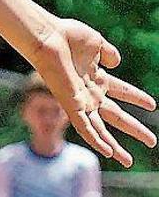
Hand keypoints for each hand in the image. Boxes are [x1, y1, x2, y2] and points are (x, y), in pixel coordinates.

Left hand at [29, 17, 156, 166]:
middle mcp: (89, 92)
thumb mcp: (96, 43)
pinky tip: (108, 153)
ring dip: (115, 145)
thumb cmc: (67, 36)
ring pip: (100, 129)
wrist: (49, 38)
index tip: (152, 105)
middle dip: (133, 128)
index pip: (121, 91)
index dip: (136, 98)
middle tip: (152, 142)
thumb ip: (108, 53)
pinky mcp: (70, 106)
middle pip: (116, 116)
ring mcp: (80, 101)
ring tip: (128, 161)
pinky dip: (96, 140)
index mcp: (96, 77)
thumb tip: (115, 62)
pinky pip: (85, 128)